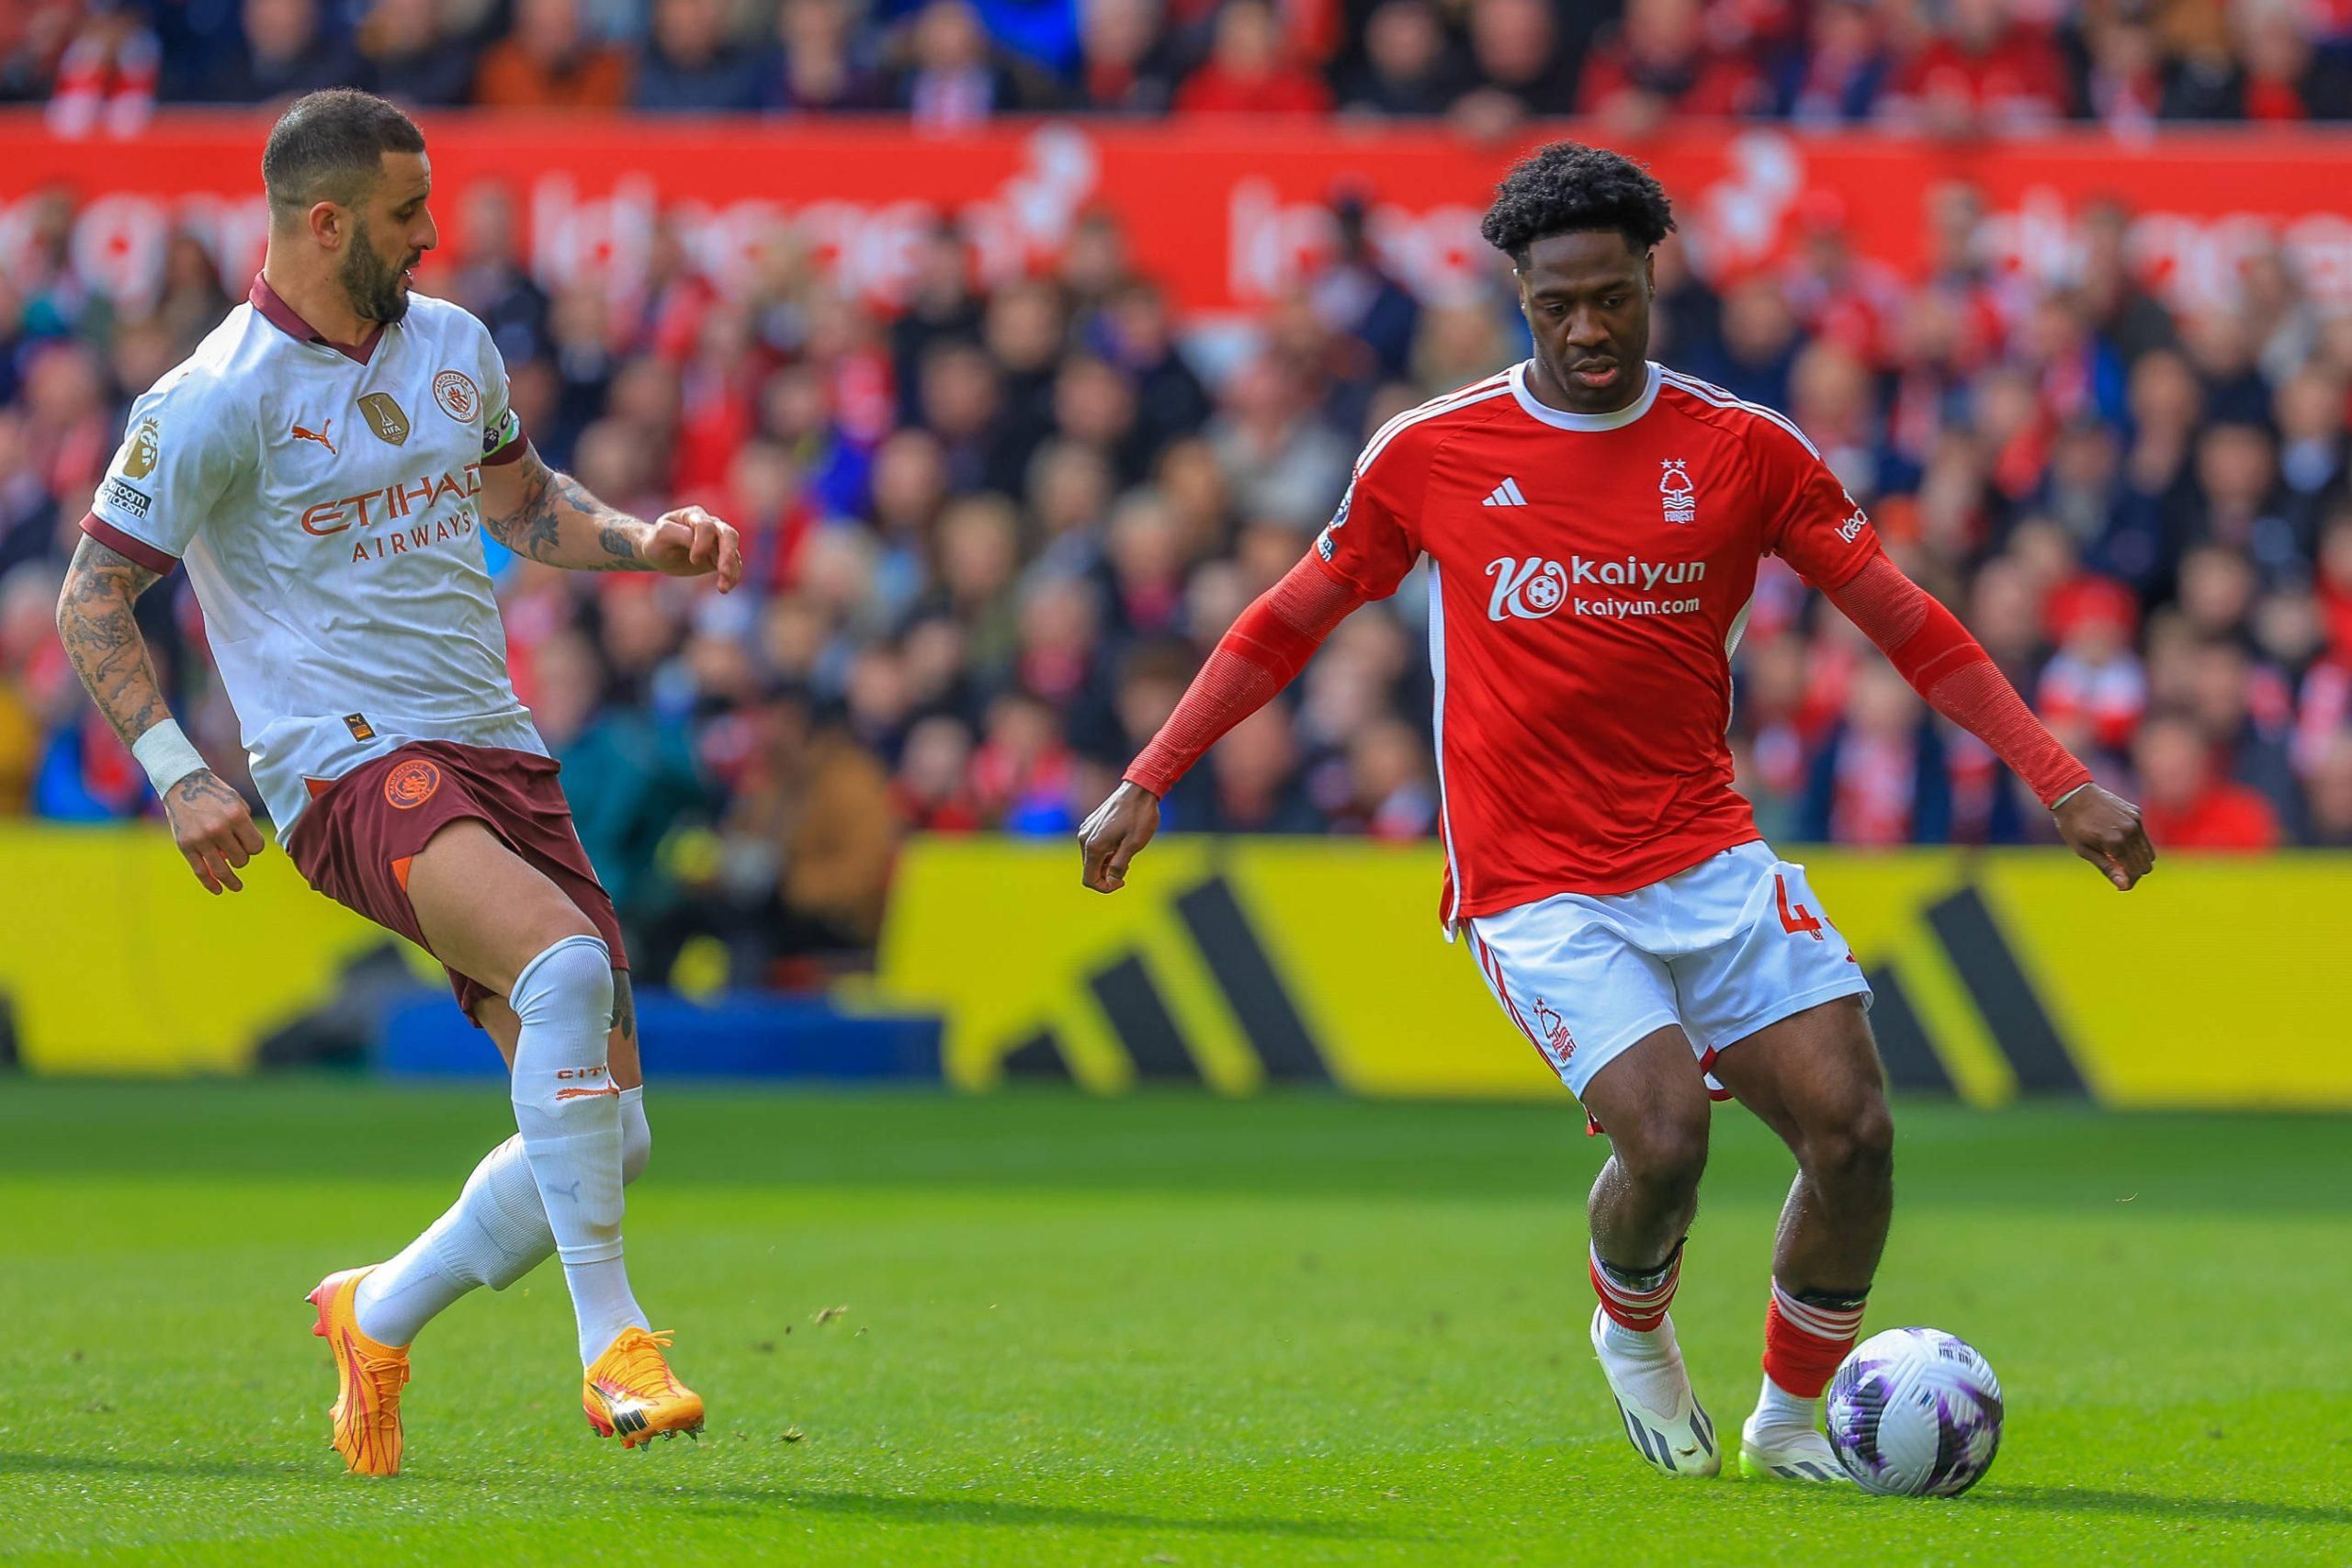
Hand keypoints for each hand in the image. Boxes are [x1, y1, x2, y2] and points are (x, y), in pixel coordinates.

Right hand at [164, 769, 264, 894]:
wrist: (183, 784)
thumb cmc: (216, 794)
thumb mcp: (238, 802)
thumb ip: (246, 826)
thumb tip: (249, 851)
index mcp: (236, 816)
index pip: (256, 847)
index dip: (254, 848)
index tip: (249, 844)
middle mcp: (219, 829)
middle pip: (241, 859)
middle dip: (242, 858)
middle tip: (236, 851)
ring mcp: (201, 838)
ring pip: (222, 870)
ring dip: (231, 880)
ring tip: (237, 886)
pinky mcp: (185, 845)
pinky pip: (200, 871)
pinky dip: (210, 884)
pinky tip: (218, 890)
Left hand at [644, 505, 743, 592]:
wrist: (658, 552)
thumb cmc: (657, 540)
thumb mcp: (662, 535)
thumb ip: (679, 534)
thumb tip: (698, 540)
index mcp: (695, 516)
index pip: (707, 527)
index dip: (703, 543)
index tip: (693, 560)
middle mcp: (711, 525)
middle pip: (729, 535)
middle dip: (728, 554)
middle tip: (723, 572)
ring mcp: (718, 541)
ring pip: (733, 552)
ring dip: (731, 570)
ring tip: (723, 588)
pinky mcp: (721, 557)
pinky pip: (733, 565)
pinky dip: (732, 577)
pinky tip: (724, 588)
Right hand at [1078, 781, 1160, 893]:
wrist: (1139, 789)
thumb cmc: (1140, 816)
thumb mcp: (1134, 845)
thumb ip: (1120, 865)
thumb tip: (1111, 880)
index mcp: (1093, 846)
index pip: (1089, 879)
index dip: (1105, 887)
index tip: (1123, 881)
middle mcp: (1084, 838)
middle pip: (1090, 870)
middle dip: (1107, 874)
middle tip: (1128, 865)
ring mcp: (1086, 830)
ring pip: (1092, 858)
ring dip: (1107, 863)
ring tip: (1127, 852)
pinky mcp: (1091, 824)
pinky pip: (1094, 846)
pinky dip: (1106, 852)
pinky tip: (1121, 842)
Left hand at [2053, 783, 2153, 890]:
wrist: (2072, 793)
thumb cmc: (2073, 825)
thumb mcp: (2084, 851)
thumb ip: (2107, 868)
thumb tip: (2125, 886)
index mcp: (2116, 843)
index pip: (2134, 872)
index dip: (2129, 882)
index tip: (2121, 885)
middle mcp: (2130, 831)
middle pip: (2145, 863)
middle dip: (2134, 871)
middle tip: (2119, 871)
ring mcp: (2135, 820)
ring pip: (2148, 851)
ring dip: (2137, 858)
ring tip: (2118, 857)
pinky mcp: (2136, 812)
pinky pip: (2143, 835)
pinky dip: (2135, 842)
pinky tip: (2117, 838)